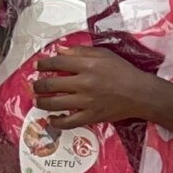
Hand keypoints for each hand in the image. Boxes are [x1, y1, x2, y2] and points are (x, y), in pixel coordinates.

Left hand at [31, 46, 159, 128]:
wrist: (139, 93)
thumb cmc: (123, 71)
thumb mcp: (104, 54)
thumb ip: (81, 51)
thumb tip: (59, 50)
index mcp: (88, 65)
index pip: (58, 63)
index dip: (43, 64)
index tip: (37, 65)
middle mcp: (84, 83)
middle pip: (52, 84)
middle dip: (38, 85)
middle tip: (33, 85)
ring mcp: (86, 102)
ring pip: (55, 103)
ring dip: (42, 102)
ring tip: (37, 101)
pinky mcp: (90, 117)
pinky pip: (68, 122)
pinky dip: (56, 122)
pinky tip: (51, 119)